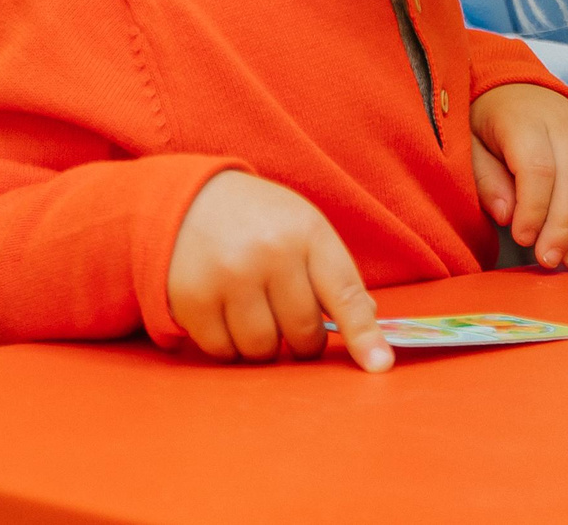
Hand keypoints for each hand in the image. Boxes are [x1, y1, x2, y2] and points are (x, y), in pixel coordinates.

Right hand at [165, 170, 389, 369]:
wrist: (187, 200)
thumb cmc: (259, 220)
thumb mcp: (304, 228)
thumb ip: (334, 273)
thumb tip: (367, 318)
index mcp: (308, 233)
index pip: (345, 294)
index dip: (364, 335)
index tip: (379, 366)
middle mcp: (271, 254)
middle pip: (303, 333)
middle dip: (303, 341)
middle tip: (294, 326)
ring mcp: (229, 277)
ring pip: (262, 349)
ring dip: (264, 346)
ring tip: (256, 315)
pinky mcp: (192, 299)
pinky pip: (223, 352)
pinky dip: (229, 346)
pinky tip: (226, 317)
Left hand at [469, 81, 567, 270]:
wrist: (514, 85)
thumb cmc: (485, 122)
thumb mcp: (469, 143)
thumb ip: (485, 178)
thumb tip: (507, 216)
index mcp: (524, 119)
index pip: (537, 168)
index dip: (533, 208)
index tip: (522, 239)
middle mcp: (562, 122)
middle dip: (563, 225)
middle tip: (548, 261)